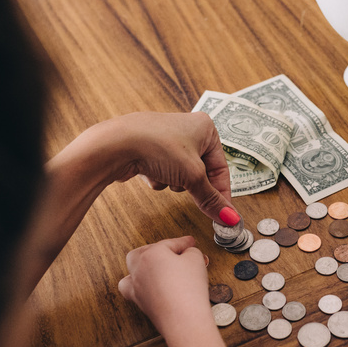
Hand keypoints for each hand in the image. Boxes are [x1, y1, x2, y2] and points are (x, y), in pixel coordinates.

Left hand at [99, 111, 234, 222]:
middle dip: (191, 184)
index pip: (221, 167)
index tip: (224, 214)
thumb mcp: (193, 176)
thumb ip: (212, 199)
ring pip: (181, 175)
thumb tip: (230, 218)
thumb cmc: (158, 147)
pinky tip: (149, 172)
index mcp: (205, 128)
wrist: (117, 145)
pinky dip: (158, 178)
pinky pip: (163, 172)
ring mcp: (166, 139)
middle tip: (188, 189)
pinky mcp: (150, 150)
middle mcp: (187, 129)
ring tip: (164, 173)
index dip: (222, 192)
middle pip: (201, 172)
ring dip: (174, 182)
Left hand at [118, 236, 209, 331]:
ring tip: (155, 267)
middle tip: (174, 253)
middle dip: (158, 250)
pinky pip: (132, 289)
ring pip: (132, 269)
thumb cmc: (188, 290)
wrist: (183, 319)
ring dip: (142, 265)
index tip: (190, 243)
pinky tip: (148, 287)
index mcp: (151, 254)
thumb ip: (191, 252)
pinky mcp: (140, 302)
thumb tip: (187, 254)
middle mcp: (139, 269)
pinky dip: (138, 285)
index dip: (183, 243)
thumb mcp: (196, 260)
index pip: (169, 244)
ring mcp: (137, 286)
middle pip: (144, 252)